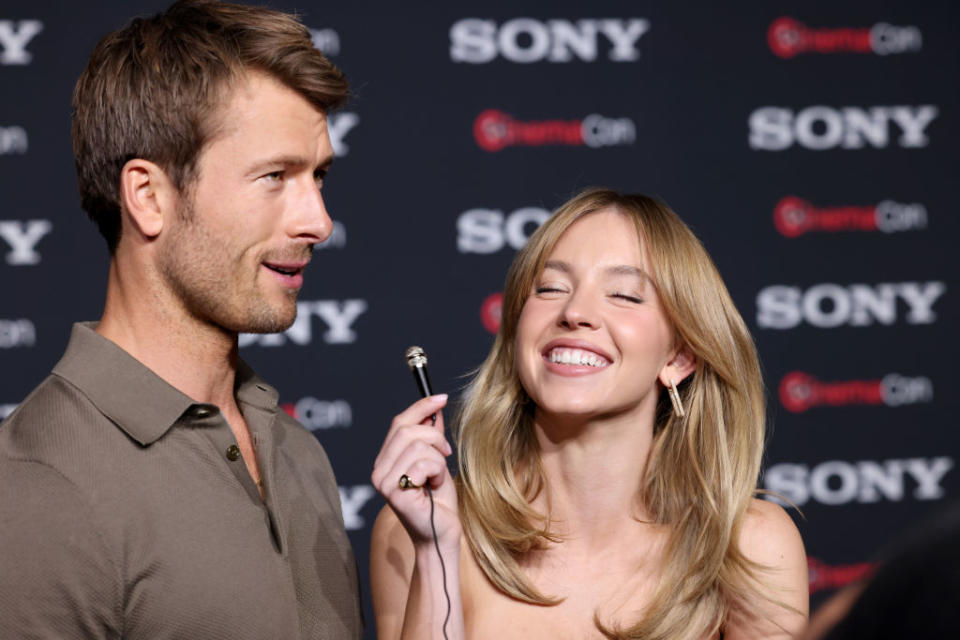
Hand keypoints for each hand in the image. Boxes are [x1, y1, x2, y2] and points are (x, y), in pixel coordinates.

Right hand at [371, 394, 459, 550]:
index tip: (442, 398)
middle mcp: (378, 469)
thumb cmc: (440, 503)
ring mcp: (383, 481)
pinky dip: (437, 471)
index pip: (399, 423)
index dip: (421, 407)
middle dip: (435, 437)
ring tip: (438, 477)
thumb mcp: (438, 462)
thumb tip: (435, 408)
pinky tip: (434, 486)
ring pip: (418, 446)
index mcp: (386, 460)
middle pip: (407, 430)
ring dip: (438, 459)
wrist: (442, 536)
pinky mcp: (394, 491)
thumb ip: (432, 437)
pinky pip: (423, 463)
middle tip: (447, 453)